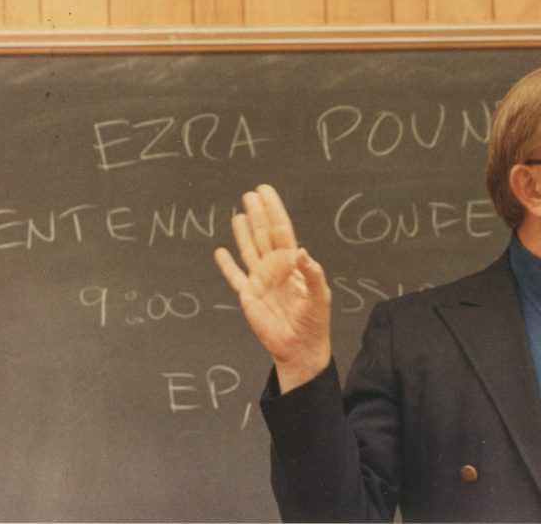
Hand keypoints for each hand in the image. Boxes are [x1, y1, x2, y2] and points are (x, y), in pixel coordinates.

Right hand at [214, 184, 331, 392]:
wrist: (300, 348)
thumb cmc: (314, 322)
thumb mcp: (320, 296)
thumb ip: (312, 273)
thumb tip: (302, 252)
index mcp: (292, 263)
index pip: (281, 230)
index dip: (274, 210)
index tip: (266, 192)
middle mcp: (274, 267)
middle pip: (263, 234)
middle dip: (258, 214)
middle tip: (250, 194)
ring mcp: (260, 280)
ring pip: (249, 249)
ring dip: (243, 232)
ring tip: (239, 213)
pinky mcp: (248, 296)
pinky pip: (234, 277)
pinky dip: (226, 265)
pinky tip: (220, 252)